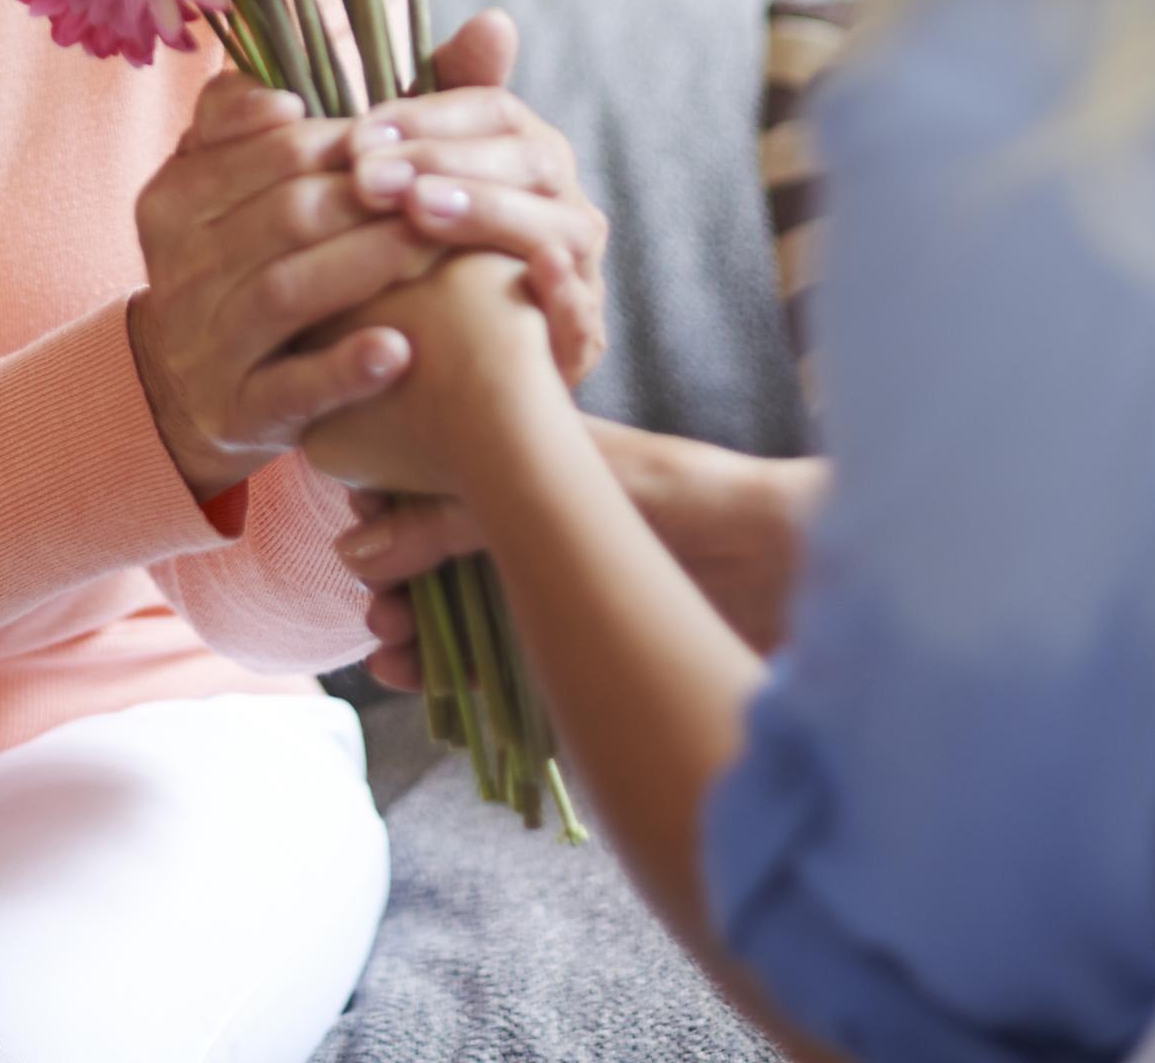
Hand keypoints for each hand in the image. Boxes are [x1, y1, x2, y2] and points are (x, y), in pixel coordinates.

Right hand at [124, 72, 603, 502]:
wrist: (193, 385)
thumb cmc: (244, 254)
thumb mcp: (241, 176)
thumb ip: (289, 104)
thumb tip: (378, 45)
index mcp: (176, 194)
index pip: (271, 149)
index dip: (348, 140)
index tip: (405, 138)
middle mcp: (178, 265)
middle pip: (286, 215)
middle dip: (373, 198)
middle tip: (448, 191)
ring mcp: (203, 342)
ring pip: (288, 292)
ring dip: (369, 266)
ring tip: (436, 251)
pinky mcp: (234, 412)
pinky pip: (291, 387)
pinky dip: (344, 366)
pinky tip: (401, 349)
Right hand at [330, 425, 829, 685]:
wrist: (797, 568)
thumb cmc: (701, 502)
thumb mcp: (575, 492)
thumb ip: (470, 514)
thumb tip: (360, 545)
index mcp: (544, 467)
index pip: (442, 482)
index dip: (393, 514)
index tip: (358, 547)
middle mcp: (549, 526)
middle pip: (444, 553)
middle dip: (397, 584)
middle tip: (376, 618)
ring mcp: (567, 588)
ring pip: (468, 609)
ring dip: (421, 632)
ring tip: (390, 656)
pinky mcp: (589, 647)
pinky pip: (509, 664)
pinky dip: (463, 677)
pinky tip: (429, 687)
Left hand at [353, 9, 611, 384]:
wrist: (460, 387)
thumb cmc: (427, 267)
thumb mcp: (407, 190)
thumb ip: (411, 113)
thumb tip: (490, 20)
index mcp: (524, 154)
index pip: (490, 108)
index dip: (426, 113)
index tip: (357, 130)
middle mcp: (562, 203)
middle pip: (525, 159)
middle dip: (443, 160)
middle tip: (368, 175)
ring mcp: (578, 271)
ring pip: (557, 227)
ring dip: (490, 212)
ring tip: (420, 209)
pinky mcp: (579, 340)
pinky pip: (584, 313)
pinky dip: (560, 294)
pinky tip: (529, 273)